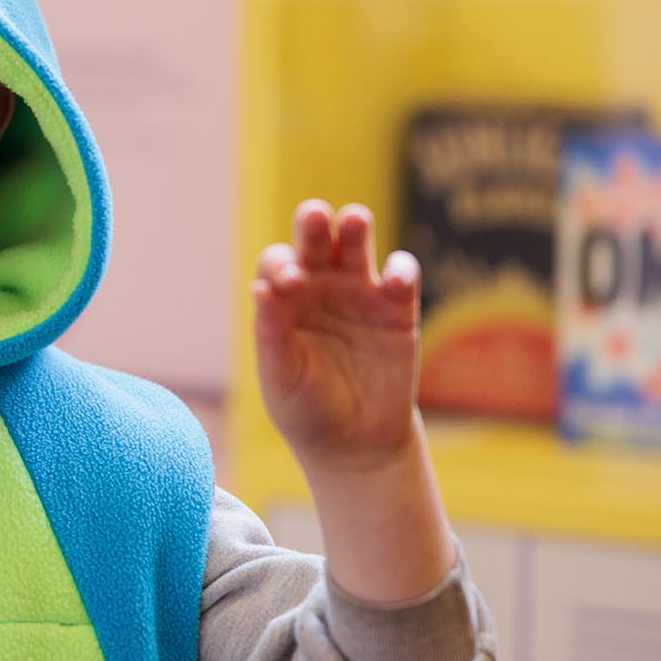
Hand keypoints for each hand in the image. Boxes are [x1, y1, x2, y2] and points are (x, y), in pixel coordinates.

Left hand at [252, 200, 422, 473]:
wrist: (355, 443)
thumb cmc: (306, 409)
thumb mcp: (282, 377)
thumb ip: (271, 334)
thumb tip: (259, 289)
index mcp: (284, 300)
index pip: (277, 264)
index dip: (281, 266)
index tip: (289, 284)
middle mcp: (319, 287)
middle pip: (314, 240)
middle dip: (313, 223)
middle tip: (315, 217)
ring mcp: (359, 293)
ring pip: (356, 245)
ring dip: (355, 227)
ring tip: (355, 220)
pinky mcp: (398, 309)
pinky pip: (401, 277)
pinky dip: (401, 270)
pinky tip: (394, 278)